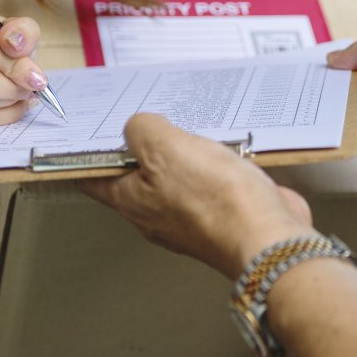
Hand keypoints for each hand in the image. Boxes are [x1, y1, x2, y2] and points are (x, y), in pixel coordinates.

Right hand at [0, 8, 48, 126]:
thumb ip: (22, 31)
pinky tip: (14, 106)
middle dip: (14, 87)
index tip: (38, 76)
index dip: (13, 63)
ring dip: (10, 102)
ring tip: (24, 94)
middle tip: (34, 88)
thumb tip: (20, 48)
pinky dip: (2, 117)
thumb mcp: (9, 26)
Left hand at [83, 113, 316, 280]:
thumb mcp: (163, 147)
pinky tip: (226, 151)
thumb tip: (140, 127)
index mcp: (131, 200)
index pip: (94, 178)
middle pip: (137, 177)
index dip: (89, 153)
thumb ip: (142, 130)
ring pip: (177, 180)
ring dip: (184, 156)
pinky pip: (212, 184)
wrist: (267, 235)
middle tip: (150, 120)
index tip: (91, 133)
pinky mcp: (224, 214)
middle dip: (142, 148)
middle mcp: (157, 215)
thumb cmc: (215, 199)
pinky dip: (215, 166)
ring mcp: (191, 218)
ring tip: (192, 130)